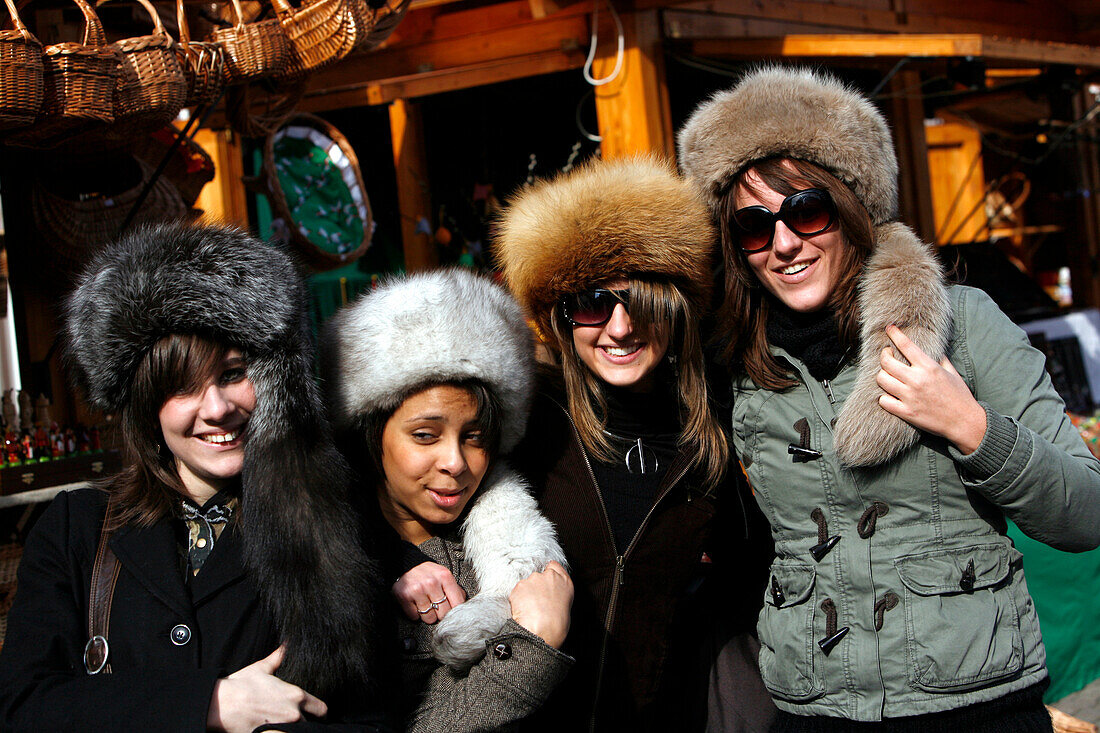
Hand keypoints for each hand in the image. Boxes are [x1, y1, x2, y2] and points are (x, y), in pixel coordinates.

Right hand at [206, 646, 326, 732]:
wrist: (221, 705)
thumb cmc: (240, 686)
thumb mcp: (261, 668)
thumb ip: (277, 657)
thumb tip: (286, 644)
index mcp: (296, 696)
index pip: (321, 709)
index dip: (319, 712)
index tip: (314, 713)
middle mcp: (294, 714)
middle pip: (309, 723)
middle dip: (304, 722)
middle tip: (294, 720)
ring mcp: (283, 729)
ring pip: (298, 732)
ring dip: (293, 729)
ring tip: (283, 725)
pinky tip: (273, 731)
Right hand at [393, 561, 465, 622]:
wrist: (407, 565)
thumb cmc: (429, 573)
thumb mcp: (444, 575)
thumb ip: (456, 589)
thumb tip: (464, 605)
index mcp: (445, 576)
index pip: (457, 603)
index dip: (456, 611)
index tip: (453, 612)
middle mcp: (431, 583)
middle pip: (444, 614)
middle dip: (441, 614)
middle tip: (438, 608)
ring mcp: (417, 590)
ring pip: (429, 618)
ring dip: (428, 615)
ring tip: (426, 605)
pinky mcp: (404, 596)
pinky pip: (414, 616)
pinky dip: (415, 614)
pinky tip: (416, 604)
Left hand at [508, 561, 573, 648]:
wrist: (542, 632)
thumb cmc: (556, 625)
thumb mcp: (566, 606)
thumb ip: (559, 593)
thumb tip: (551, 596)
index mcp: (564, 581)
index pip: (554, 566)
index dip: (548, 572)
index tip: (545, 581)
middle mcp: (549, 576)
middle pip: (538, 576)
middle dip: (536, 586)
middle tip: (537, 602)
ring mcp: (533, 580)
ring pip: (527, 585)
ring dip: (526, 594)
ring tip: (530, 609)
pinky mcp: (520, 586)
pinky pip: (517, 592)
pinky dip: (518, 600)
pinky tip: (523, 610)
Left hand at [876, 325, 986, 453]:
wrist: (965, 422)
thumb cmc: (960, 396)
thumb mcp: (952, 372)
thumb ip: (939, 359)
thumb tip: (931, 348)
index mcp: (929, 367)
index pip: (906, 345)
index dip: (895, 334)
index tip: (889, 328)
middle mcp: (917, 380)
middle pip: (887, 362)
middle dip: (884, 355)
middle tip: (887, 355)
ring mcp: (910, 397)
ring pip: (882, 380)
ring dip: (882, 375)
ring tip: (888, 375)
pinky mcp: (906, 412)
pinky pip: (883, 401)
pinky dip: (884, 397)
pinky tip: (889, 395)